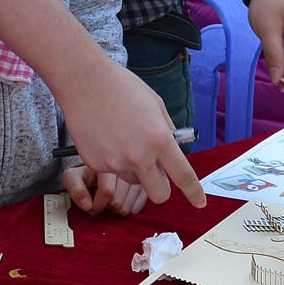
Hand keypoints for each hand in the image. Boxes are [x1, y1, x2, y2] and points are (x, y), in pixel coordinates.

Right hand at [56, 59, 204, 208]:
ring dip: (134, 168)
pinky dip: (112, 159)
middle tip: (156, 172)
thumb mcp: (155, 105)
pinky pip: (111, 170)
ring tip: (123, 138)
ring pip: (133, 180)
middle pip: (159, 194)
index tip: (200, 202)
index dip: (195, 192)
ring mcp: (115, 162)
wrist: (83, 81)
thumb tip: (174, 152)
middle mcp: (138, 156)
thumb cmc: (122, 87)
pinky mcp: (95, 163)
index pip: (183, 176)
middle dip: (161, 188)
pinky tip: (105, 135)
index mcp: (159, 139)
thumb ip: (167, 131)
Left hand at [61, 161, 148, 216]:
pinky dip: (126, 209)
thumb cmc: (87, 175)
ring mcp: (138, 178)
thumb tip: (86, 205)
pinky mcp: (145, 187)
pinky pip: (137, 209)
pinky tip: (120, 201)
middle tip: (100, 204)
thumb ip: (75, 189)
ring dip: (116, 210)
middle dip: (106, 208)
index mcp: (108, 162)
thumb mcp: (73, 177)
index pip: (108, 191)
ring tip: (109, 201)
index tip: (91, 206)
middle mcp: (127, 168)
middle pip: (118, 202)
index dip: (97, 205)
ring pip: (128, 207)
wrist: (101, 168)